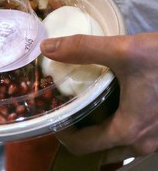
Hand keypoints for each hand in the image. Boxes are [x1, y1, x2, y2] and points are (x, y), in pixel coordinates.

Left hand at [40, 33, 157, 163]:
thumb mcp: (125, 50)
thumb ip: (83, 49)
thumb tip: (47, 48)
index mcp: (128, 131)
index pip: (81, 145)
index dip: (62, 132)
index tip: (54, 112)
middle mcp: (141, 143)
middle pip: (96, 147)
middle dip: (78, 129)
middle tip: (68, 106)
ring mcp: (155, 139)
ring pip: (114, 142)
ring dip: (97, 127)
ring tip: (86, 102)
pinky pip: (131, 134)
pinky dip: (115, 123)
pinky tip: (112, 100)